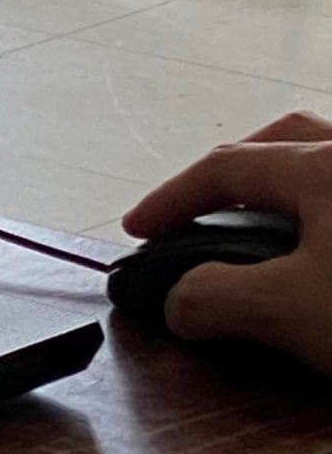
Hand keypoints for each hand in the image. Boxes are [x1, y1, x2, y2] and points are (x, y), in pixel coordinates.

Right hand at [122, 112, 331, 373]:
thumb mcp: (287, 310)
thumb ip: (214, 298)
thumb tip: (180, 302)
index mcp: (326, 166)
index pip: (224, 170)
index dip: (169, 200)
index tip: (139, 227)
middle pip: (283, 143)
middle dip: (231, 175)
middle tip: (200, 208)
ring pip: (325, 166)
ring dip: (285, 190)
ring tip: (262, 228)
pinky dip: (323, 217)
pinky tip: (320, 253)